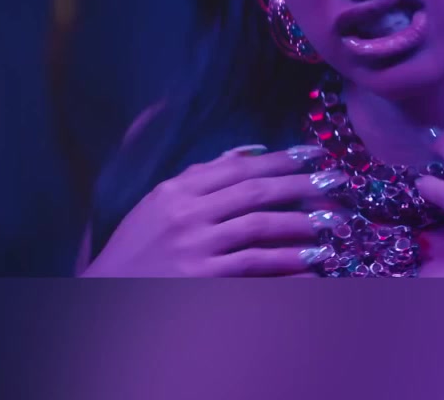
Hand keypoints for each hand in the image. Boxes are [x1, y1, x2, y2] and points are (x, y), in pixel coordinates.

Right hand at [83, 145, 346, 276]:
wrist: (106, 294)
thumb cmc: (136, 249)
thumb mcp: (158, 204)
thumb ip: (201, 175)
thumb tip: (250, 150)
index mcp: (176, 190)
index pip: (238, 166)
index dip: (280, 158)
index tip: (314, 154)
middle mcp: (187, 213)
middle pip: (255, 191)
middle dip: (301, 185)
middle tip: (337, 182)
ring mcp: (195, 246)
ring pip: (260, 226)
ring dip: (302, 224)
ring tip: (333, 224)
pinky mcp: (203, 278)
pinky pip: (255, 267)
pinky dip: (286, 264)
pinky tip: (312, 264)